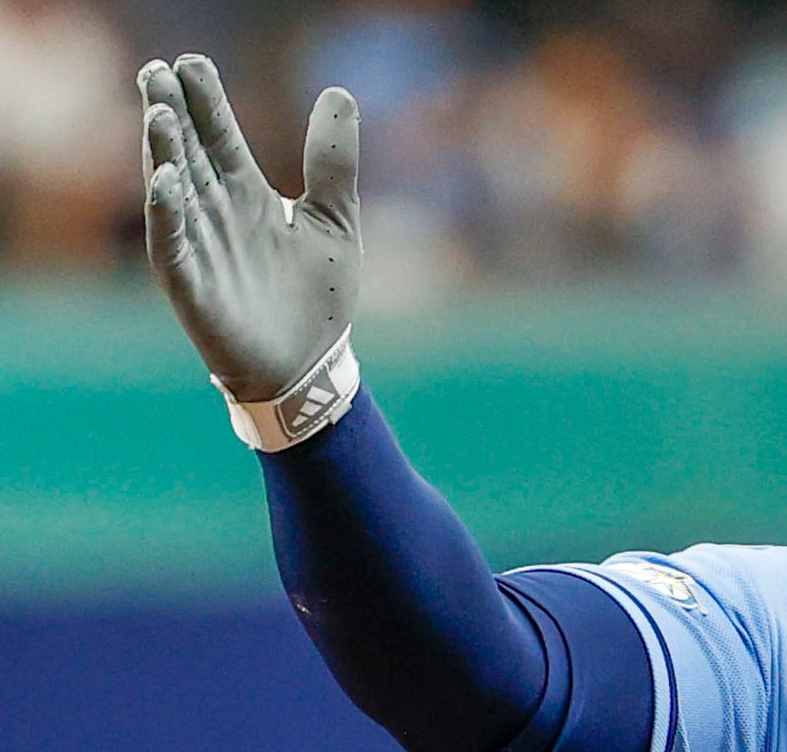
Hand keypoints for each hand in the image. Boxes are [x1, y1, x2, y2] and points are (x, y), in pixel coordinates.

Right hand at [138, 55, 359, 400]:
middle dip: (172, 114)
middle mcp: (217, 214)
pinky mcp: (192, 285)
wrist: (311, 366)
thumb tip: (339, 91)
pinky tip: (165, 182)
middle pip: (189, 154)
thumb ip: (332, 161)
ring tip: (160, 114)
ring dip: (164, 154)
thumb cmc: (315, 298)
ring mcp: (200, 247)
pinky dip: (167, 213)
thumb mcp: (334, 219)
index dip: (207, 102)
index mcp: (248, 195)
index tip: (192, 62)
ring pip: (174, 191)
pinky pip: (172, 244)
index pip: (220, 137)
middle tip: (157, 71)